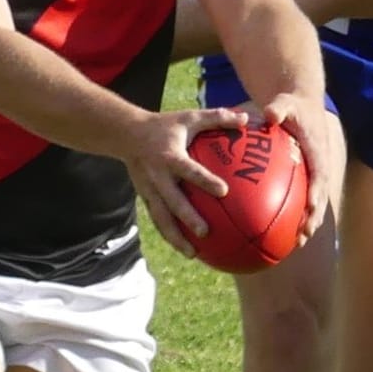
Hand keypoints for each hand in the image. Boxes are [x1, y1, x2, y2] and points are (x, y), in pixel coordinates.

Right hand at [124, 104, 249, 257]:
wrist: (126, 134)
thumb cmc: (165, 125)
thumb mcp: (189, 117)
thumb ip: (218, 117)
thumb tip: (246, 119)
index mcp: (170, 156)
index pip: (189, 170)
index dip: (205, 180)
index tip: (223, 191)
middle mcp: (157, 176)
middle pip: (172, 201)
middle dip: (187, 218)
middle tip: (205, 232)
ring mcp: (149, 189)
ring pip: (161, 218)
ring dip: (175, 237)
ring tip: (193, 254)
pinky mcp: (144, 197)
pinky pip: (158, 220)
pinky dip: (170, 236)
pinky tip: (185, 249)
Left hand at [258, 91, 344, 242]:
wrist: (304, 106)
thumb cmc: (293, 106)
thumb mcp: (286, 103)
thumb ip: (279, 109)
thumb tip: (270, 114)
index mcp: (317, 152)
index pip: (319, 175)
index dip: (316, 193)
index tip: (310, 209)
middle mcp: (319, 167)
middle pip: (319, 198)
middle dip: (313, 218)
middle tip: (302, 236)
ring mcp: (314, 174)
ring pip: (313, 203)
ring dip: (307, 223)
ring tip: (295, 244)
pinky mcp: (306, 177)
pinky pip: (301, 198)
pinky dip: (295, 215)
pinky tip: (279, 230)